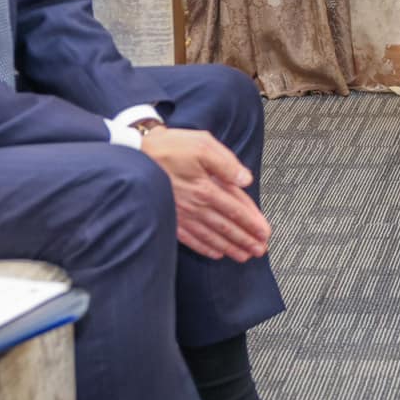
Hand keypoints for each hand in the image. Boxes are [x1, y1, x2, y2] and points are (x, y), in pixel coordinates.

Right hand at [142, 127, 272, 260]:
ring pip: (212, 236)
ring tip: (244, 255)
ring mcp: (183, 215)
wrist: (135, 156)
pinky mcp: (171, 219)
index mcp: (207, 187)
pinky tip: (215, 253)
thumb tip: (245, 178)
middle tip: (260, 249)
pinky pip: (192, 239)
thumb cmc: (169, 147)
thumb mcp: (203, 145)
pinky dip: (205, 248)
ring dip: (230, 247)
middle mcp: (197, 205)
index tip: (264, 232)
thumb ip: (227, 163)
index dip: (253, 222)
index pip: (236, 209)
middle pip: (227, 227)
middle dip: (246, 239)